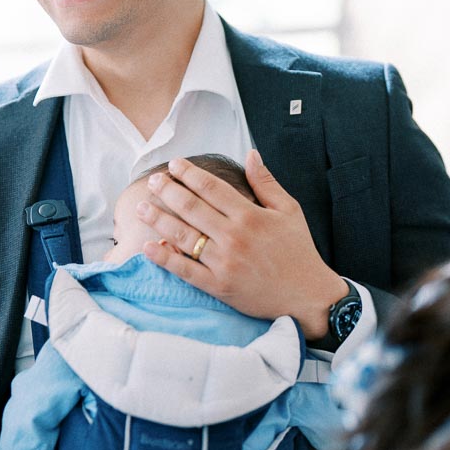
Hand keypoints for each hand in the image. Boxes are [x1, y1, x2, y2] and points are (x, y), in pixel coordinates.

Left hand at [140, 150, 346, 338]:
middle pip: (192, 208)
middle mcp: (234, 237)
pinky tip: (147, 247)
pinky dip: (165, 258)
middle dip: (168, 191)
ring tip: (142, 207)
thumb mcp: (289, 211)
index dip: (189, 173)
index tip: (174, 164)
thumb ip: (266, 183)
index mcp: (250, 215)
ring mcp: (224, 263)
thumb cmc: (299, 252)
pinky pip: (185, 270)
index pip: (211, 188)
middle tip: (152, 181)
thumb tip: (251, 154)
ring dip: (159, 220)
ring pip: (184, 237)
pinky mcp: (219, 286)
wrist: (308, 296)